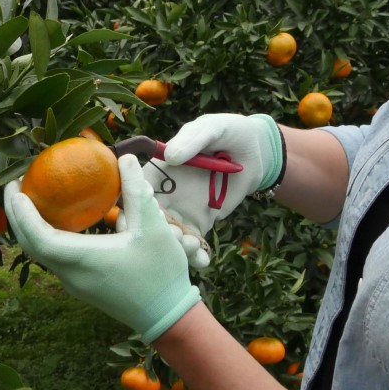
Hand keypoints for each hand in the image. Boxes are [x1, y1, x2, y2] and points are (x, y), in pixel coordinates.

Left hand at [5, 154, 200, 342]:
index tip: (17, 189)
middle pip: (30, 245)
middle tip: (15, 186)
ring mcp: (74, 283)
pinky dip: (45, 236)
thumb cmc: (161, 273)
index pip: (38, 238)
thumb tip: (123, 159)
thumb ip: (137, 191)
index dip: (23, 214)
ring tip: (30, 198)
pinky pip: (53, 258)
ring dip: (29, 226)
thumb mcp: (154, 227)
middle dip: (17, 215)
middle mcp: (71, 274)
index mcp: (83, 259)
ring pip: (40, 253)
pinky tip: (57, 219)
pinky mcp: (81, 286)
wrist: (168, 317)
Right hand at [141, 113, 283, 266]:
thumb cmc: (229, 132)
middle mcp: (165, 192)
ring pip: (169, 235)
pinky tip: (204, 260)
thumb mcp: (211, 129)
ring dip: (176, 246)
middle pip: (147, 219)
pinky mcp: (201, 222)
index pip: (134, 189)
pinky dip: (196, 256)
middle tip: (172, 237)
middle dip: (154, 233)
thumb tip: (171, 155)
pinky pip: (194, 242)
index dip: (132, 204)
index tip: (140, 216)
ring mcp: (182, 210)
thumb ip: (192, 140)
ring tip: (193, 247)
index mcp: (159, 169)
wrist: (257, 152)